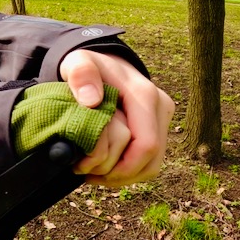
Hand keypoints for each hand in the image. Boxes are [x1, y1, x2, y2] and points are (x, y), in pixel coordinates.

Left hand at [60, 49, 174, 186]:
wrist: (104, 62)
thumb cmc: (89, 67)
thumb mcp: (78, 64)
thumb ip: (82, 75)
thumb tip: (92, 100)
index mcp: (145, 95)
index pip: (146, 145)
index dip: (122, 168)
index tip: (90, 172)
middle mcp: (160, 107)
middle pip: (151, 161)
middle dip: (120, 176)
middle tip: (89, 177)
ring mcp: (162, 118)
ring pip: (153, 165)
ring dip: (125, 177)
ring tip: (95, 175)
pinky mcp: (159, 127)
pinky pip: (150, 160)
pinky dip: (129, 171)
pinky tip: (105, 169)